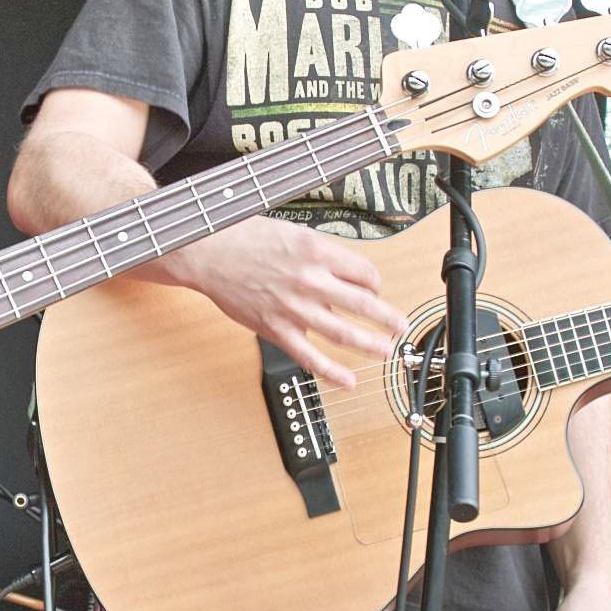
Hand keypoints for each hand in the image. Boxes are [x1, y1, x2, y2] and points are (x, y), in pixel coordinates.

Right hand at [164, 218, 406, 388]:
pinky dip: (332, 371)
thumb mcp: (291, 231)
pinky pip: (310, 356)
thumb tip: (342, 269)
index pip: (364, 273)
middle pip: (363, 304)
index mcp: (317, 252)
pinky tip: (348, 379)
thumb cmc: (244, 237)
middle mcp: (311, 281)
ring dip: (370, 345)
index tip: (376, 289)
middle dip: (388, 318)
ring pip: (343, 333)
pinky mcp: (276, 329)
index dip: (375, 283)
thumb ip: (319, 252)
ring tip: (386, 351)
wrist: (208, 252)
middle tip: (401, 326)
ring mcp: (295, 308)